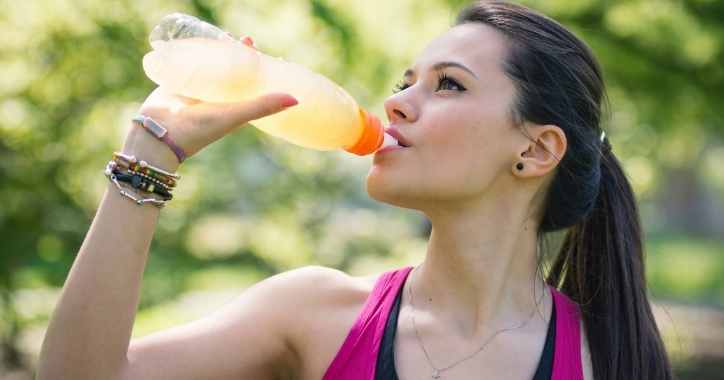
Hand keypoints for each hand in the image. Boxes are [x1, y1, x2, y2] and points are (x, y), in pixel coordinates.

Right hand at [122, 37, 297, 171]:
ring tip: (226, 36)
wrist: (158, 135)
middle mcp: (216, 99)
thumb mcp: (235, 115)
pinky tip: (197, 41)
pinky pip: (188, 65)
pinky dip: (194, 54)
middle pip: (232, 73)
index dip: (261, 71)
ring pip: (210, 67)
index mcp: (233, 106)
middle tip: (246, 39)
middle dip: (240, 56)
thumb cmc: (199, 129)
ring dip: (218, 53)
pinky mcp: (177, 83)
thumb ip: (262, 107)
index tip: (272, 56)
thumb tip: (297, 99)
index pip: (252, 84)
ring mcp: (196, 91)